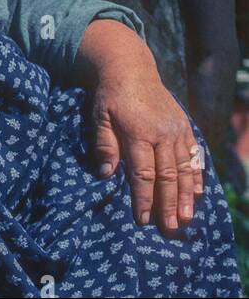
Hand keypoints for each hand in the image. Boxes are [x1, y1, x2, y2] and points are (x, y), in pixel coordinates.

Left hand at [91, 71, 203, 237]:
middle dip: (169, 204)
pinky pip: (194, 155)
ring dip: (187, 196)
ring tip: (187, 219)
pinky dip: (197, 175)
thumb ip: (104, 145)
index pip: (143, 174)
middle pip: (168, 176)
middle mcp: (163, 134)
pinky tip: (199, 193)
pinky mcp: (185, 127)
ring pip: (185, 169)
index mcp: (139, 133)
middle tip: (170, 229)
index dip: (144, 198)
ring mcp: (177, 130)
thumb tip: (106, 175)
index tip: (142, 219)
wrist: (131, 69)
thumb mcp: (99, 117)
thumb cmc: (110, 96)